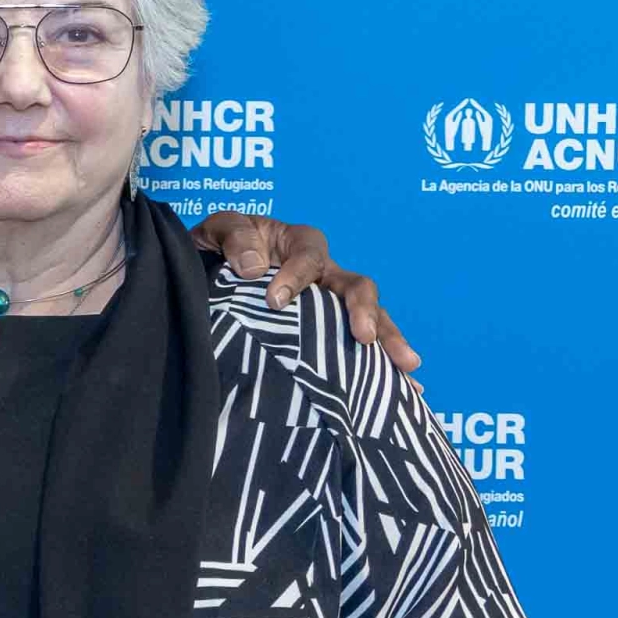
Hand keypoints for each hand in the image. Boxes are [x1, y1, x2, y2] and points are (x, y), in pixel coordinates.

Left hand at [192, 212, 419, 374]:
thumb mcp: (219, 229)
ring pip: (369, 318)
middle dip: (365, 311)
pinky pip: (356, 345)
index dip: (296, 277)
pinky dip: (379, 365)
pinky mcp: (326, 330)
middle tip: (365, 337)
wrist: (211, 270)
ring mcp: (330, 303)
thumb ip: (234, 237)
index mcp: (299, 244)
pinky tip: (403, 388)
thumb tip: (253, 268)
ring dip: (388, 339)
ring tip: (406, 366)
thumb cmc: (221, 246)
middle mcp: (325, 273)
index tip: (275, 301)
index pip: (309, 258)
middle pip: (356, 288)